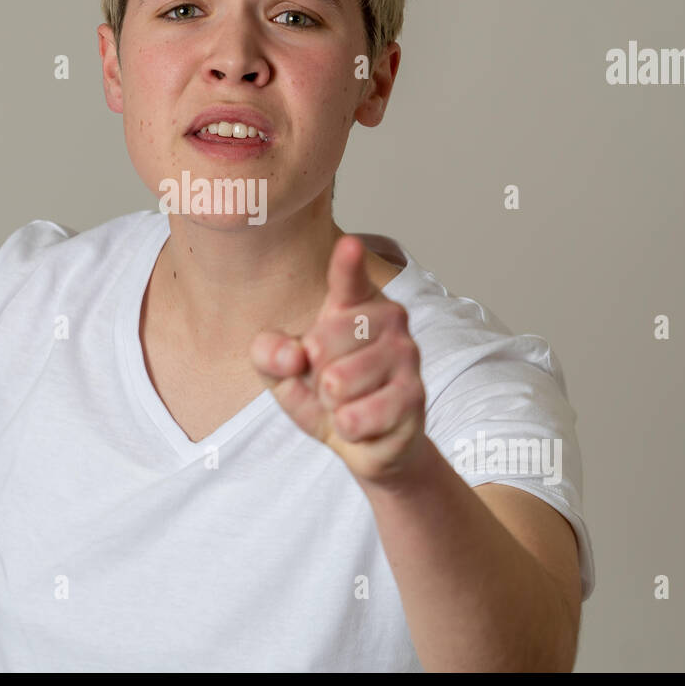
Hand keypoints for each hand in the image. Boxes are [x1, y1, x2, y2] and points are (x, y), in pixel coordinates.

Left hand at [251, 235, 431, 489]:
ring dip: (332, 405)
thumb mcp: (282, 371)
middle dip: (312, 375)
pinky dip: (348, 428)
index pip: (349, 280)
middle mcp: (389, 318)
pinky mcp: (414, 396)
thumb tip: (292, 356)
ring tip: (347, 402)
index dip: (347, 264)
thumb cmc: (326, 392)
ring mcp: (407, 355)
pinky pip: (356, 417)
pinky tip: (363, 422)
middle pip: (320, 343)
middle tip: (330, 382)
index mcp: (355, 301)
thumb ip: (269, 353)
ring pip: (338, 383)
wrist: (368, 441)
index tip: (348, 245)